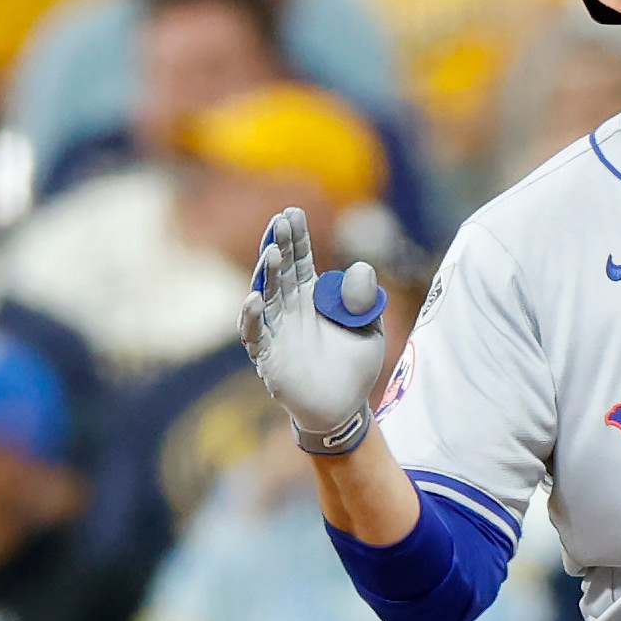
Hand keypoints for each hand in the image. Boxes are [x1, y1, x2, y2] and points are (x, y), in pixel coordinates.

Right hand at [239, 207, 387, 454]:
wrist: (344, 408)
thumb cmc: (354, 367)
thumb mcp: (370, 330)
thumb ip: (367, 300)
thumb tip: (361, 267)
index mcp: (312, 298)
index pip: (302, 260)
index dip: (297, 237)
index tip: (293, 212)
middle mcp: (289, 310)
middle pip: (281, 272)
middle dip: (279, 246)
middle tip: (280, 221)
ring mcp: (276, 332)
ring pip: (265, 298)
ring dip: (266, 276)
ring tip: (272, 254)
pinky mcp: (267, 357)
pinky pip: (254, 335)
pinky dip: (250, 318)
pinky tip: (253, 299)